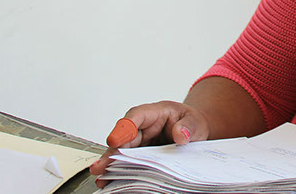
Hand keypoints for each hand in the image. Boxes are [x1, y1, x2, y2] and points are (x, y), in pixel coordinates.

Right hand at [89, 101, 209, 179]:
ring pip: (121, 153)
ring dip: (111, 166)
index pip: (135, 117)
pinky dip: (120, 173)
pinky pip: (127, 164)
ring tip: (102, 179)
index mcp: (153, 113)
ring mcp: (138, 143)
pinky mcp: (139, 156)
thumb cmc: (190, 122)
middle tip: (100, 167)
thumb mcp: (194, 121)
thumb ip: (188, 126)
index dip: (123, 129)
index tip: (113, 141)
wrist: (193, 131)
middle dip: (111, 154)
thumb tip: (181, 134)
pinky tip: (113, 182)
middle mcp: (141, 128)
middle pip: (122, 139)